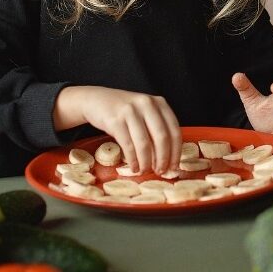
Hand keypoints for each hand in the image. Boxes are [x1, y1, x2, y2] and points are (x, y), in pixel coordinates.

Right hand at [55, 86, 181, 173]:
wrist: (96, 100)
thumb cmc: (124, 111)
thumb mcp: (144, 113)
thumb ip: (156, 129)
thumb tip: (167, 160)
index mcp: (159, 103)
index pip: (174, 130)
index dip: (176, 152)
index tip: (174, 167)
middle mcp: (147, 104)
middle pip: (162, 138)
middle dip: (163, 159)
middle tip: (161, 172)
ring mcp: (130, 111)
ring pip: (144, 144)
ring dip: (146, 162)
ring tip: (145, 171)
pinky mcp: (115, 120)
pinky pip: (128, 145)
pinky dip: (133, 160)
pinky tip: (134, 167)